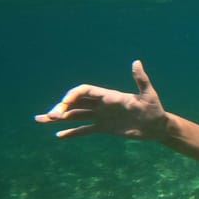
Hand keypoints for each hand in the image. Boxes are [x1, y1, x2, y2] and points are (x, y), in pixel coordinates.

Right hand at [36, 60, 168, 139]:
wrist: (157, 126)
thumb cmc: (155, 109)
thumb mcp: (149, 95)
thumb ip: (141, 80)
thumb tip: (136, 62)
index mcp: (110, 96)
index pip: (86, 91)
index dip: (73, 95)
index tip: (64, 104)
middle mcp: (102, 105)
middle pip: (76, 103)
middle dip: (62, 107)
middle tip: (51, 116)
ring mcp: (101, 116)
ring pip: (76, 115)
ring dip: (59, 117)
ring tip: (41, 119)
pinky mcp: (104, 128)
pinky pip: (84, 130)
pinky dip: (72, 133)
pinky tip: (58, 136)